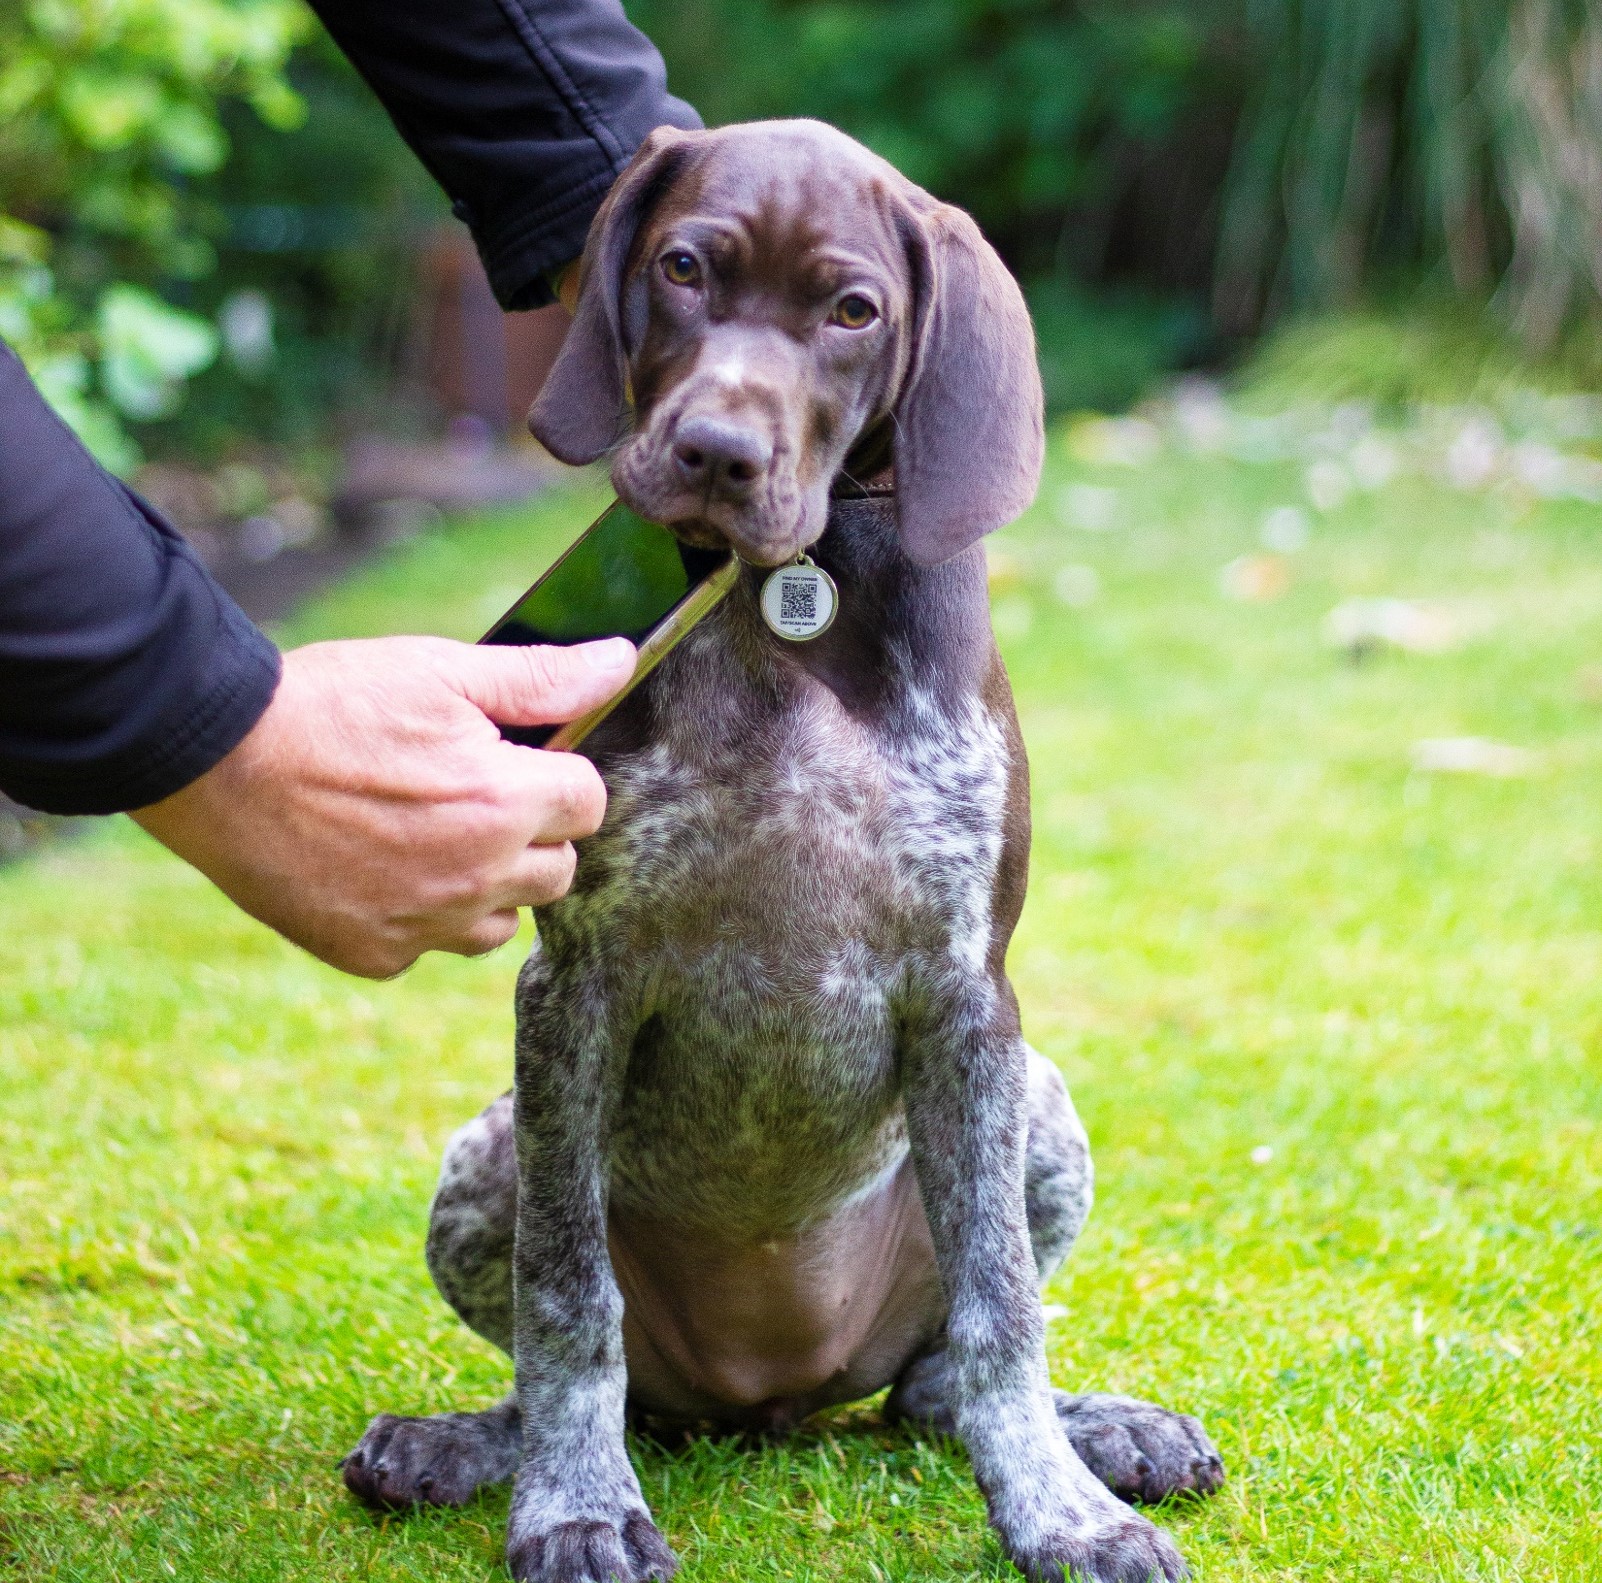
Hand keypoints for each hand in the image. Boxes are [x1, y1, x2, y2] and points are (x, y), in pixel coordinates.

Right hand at [131, 634, 634, 977]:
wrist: (213, 760)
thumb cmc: (331, 704)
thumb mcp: (441, 670)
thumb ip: (541, 678)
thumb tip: (620, 660)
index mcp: (504, 804)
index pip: (589, 803)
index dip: (559, 774)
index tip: (516, 759)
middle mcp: (478, 878)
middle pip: (559, 869)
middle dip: (532, 831)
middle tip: (472, 792)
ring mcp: (425, 926)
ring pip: (502, 921)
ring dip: (487, 883)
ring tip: (427, 833)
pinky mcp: (374, 954)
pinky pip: (431, 946)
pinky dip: (420, 916)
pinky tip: (378, 868)